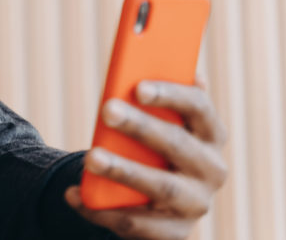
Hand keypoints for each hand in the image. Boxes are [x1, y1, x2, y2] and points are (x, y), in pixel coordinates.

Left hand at [64, 76, 227, 239]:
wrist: (160, 202)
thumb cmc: (153, 146)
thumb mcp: (157, 123)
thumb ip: (150, 99)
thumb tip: (142, 63)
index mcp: (210, 134)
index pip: (199, 108)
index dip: (172, 94)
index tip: (138, 86)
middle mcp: (212, 169)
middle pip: (177, 144)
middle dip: (141, 126)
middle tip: (107, 110)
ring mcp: (195, 203)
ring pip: (160, 186)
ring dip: (123, 170)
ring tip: (90, 157)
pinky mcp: (174, 232)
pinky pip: (136, 223)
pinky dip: (101, 210)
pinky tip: (74, 194)